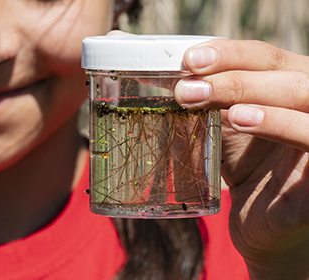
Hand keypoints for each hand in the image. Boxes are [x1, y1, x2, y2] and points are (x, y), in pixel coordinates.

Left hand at [174, 39, 308, 279]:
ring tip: (209, 101)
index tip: (189, 59)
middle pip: (284, 74)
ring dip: (254, 95)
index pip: (266, 58)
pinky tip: (241, 121)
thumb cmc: (250, 171)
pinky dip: (280, 125)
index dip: (230, 54)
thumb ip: (210, 107)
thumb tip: (171, 83)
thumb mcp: (227, 133)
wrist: (265, 222)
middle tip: (186, 87)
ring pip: (304, 100)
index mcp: (290, 91)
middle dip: (233, 76)